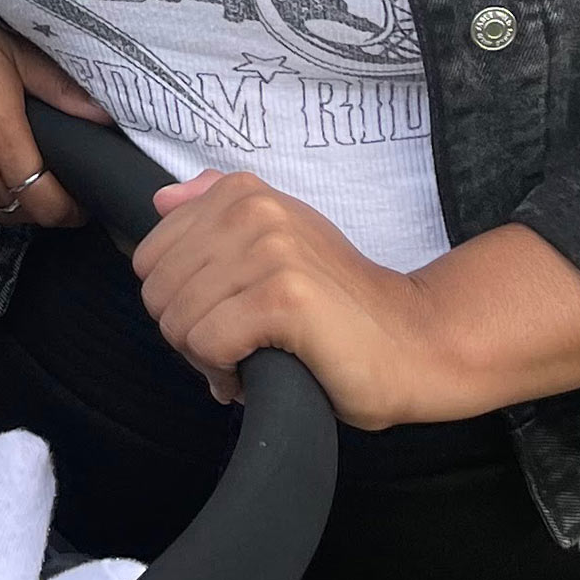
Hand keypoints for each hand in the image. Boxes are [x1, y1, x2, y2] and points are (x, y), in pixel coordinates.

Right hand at [0, 0, 110, 229]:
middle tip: (56, 183)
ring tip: (18, 172)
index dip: (69, 209)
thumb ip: (60, 89)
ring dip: (7, 201)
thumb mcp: (12, 49)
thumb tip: (107, 118)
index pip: (44, 204)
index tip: (81, 199)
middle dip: (42, 205)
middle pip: (17, 212)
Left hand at [134, 184, 579, 429]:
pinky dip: (226, 373)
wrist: (427, 351)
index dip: (179, 302)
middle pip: (154, 284)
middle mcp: (256, 214)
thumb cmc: (353, 317)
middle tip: (251, 354)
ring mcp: (271, 252)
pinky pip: (205, 340)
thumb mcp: (285, 258)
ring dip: (207, 358)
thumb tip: (165, 205)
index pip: (152, 250)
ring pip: (174, 314)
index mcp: (248, 201)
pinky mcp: (284, 296)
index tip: (231, 330)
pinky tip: (271, 379)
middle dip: (187, 332)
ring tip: (267, 364)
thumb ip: (222, 222)